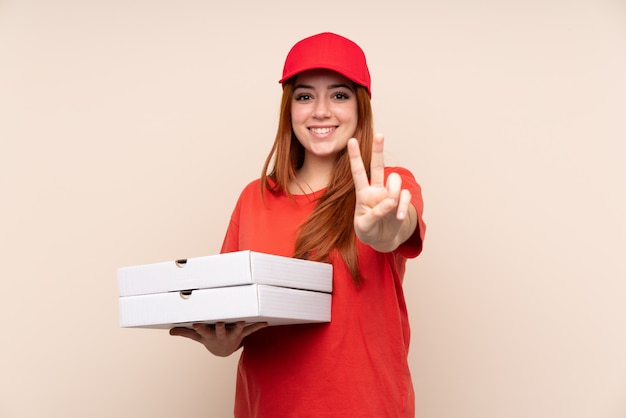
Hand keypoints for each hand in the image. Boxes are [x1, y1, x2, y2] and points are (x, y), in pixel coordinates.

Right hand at [169, 321, 267, 356]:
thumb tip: (170, 331)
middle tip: (220, 322)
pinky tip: (265, 323)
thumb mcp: (198, 337)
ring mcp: (233, 335)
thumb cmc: (210, 338)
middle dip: (220, 327)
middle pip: (220, 331)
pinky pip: (251, 330)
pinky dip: (258, 326)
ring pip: (237, 330)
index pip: (203, 332)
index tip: (196, 323)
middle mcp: (222, 335)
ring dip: (240, 326)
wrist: (224, 350)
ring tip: (243, 321)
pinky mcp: (242, 333)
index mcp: (210, 335)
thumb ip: (186, 332)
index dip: (200, 328)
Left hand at [348, 133, 414, 251]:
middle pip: (377, 166)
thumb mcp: (364, 226)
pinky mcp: (401, 201)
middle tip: (379, 135)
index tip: (351, 141)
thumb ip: (376, 213)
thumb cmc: (368, 230)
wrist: (382, 239)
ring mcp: (389, 194)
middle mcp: (376, 189)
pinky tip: (399, 217)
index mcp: (362, 193)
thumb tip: (391, 201)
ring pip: (395, 180)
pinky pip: (405, 196)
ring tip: (391, 206)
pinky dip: (403, 206)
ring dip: (394, 192)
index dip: (355, 157)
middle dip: (378, 150)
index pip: (358, 172)